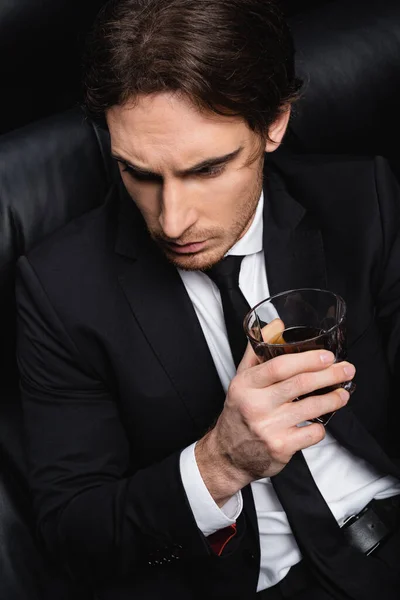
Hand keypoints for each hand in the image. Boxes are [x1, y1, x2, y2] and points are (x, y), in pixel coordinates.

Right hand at [195, 320, 354, 504]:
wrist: (228, 454)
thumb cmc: (239, 413)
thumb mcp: (241, 379)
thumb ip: (257, 350)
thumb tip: (277, 325)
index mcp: (246, 385)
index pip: (279, 366)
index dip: (307, 359)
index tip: (327, 356)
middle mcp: (255, 405)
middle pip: (300, 384)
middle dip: (329, 375)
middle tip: (346, 369)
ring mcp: (268, 427)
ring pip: (311, 408)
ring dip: (333, 399)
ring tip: (342, 393)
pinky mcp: (281, 447)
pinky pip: (312, 433)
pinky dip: (322, 426)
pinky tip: (322, 420)